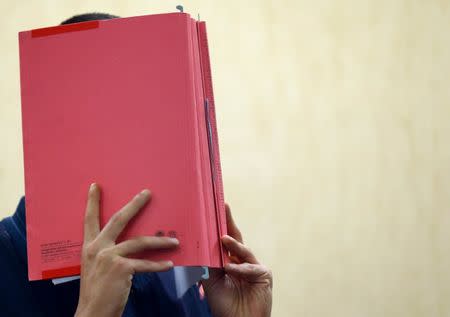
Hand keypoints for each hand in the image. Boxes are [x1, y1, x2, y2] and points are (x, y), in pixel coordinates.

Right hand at [74, 184, 178, 316]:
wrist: (92, 313)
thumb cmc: (97, 291)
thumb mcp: (95, 267)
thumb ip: (107, 253)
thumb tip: (127, 244)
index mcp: (89, 247)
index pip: (89, 220)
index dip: (92, 202)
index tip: (95, 186)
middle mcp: (97, 248)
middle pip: (118, 220)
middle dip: (134, 205)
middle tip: (147, 193)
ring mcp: (109, 257)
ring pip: (139, 241)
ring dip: (159, 241)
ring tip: (174, 241)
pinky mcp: (121, 268)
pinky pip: (145, 263)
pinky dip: (159, 265)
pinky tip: (169, 264)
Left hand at [202, 204, 272, 316]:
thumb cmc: (224, 305)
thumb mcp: (211, 281)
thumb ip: (208, 263)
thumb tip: (198, 245)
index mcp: (230, 261)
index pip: (224, 241)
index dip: (220, 227)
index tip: (214, 211)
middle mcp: (242, 261)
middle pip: (236, 238)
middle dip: (229, 222)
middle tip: (224, 207)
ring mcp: (254, 267)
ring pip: (243, 250)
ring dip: (233, 244)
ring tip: (222, 239)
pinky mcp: (264, 274)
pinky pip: (251, 266)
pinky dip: (240, 268)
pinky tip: (230, 268)